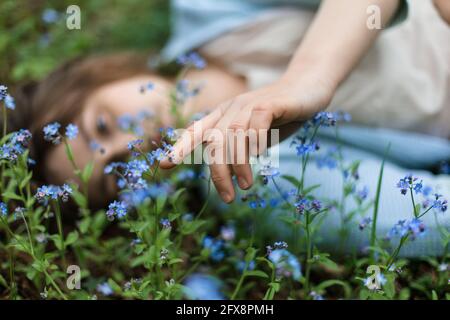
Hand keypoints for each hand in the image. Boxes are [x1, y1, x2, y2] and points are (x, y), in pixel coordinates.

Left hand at [160, 75, 334, 202]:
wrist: (307, 88)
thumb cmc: (278, 116)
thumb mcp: (253, 135)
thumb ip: (238, 149)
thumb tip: (226, 176)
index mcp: (223, 116)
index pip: (196, 131)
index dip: (180, 147)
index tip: (164, 165)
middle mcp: (232, 109)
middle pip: (214, 140)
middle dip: (217, 171)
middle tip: (227, 198)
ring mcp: (250, 104)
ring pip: (233, 134)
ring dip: (237, 163)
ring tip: (244, 186)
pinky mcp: (271, 103)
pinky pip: (257, 122)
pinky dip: (254, 141)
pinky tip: (260, 156)